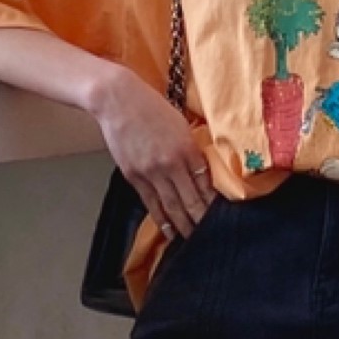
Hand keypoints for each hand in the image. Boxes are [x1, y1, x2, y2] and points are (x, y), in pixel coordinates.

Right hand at [95, 69, 214, 236]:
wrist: (117, 99)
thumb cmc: (150, 106)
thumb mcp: (180, 124)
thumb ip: (191, 149)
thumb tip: (201, 171)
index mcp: (186, 149)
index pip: (205, 184)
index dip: (213, 203)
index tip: (221, 216)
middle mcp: (170, 165)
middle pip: (190, 201)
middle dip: (201, 221)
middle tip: (210, 236)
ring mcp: (150, 173)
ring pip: (171, 207)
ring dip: (183, 226)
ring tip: (191, 239)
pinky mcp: (133, 176)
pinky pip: (151, 203)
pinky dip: (161, 219)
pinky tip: (169, 230)